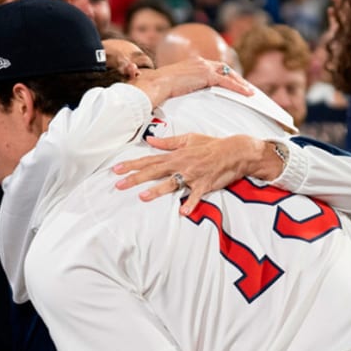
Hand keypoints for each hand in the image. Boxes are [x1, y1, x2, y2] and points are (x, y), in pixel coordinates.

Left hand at [113, 134, 278, 210]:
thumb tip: (150, 141)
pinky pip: (196, 196)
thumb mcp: (188, 139)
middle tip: (118, 185)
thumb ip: (167, 142)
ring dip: (157, 190)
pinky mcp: (204, 185)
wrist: (235, 151)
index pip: (149, 160)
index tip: (116, 169)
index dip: (131, 165)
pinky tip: (182, 212)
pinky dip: (190, 204)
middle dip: (135, 178)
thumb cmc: (211, 145)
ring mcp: (192, 176)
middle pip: (154, 172)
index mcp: (175, 155)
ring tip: (143, 197)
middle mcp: (181, 165)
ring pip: (172, 183)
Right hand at [130, 58, 255, 108]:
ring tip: (250, 92)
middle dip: (236, 77)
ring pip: (228, 74)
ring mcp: (204, 67)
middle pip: (224, 68)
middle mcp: (200, 62)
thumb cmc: (160, 87)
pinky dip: (239, 88)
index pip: (213, 67)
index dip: (224, 74)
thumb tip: (180, 95)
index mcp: (193, 63)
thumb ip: (181, 86)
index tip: (231, 81)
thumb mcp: (173, 85)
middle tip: (245, 87)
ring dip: (240, 82)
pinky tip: (247, 94)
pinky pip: (227, 82)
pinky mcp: (206, 75)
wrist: (157, 83)